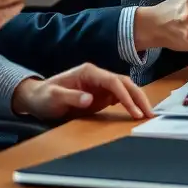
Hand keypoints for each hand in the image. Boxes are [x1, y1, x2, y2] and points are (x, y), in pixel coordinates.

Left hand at [11, 63, 153, 120]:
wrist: (38, 99)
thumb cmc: (44, 96)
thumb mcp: (54, 97)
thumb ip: (71, 97)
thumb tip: (90, 98)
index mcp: (88, 72)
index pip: (113, 81)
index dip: (125, 95)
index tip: (134, 110)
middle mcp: (97, 76)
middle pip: (124, 83)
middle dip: (138, 97)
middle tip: (149, 113)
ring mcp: (100, 86)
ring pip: (125, 90)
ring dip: (137, 100)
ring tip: (148, 115)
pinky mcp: (101, 96)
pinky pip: (120, 98)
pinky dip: (131, 105)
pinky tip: (138, 114)